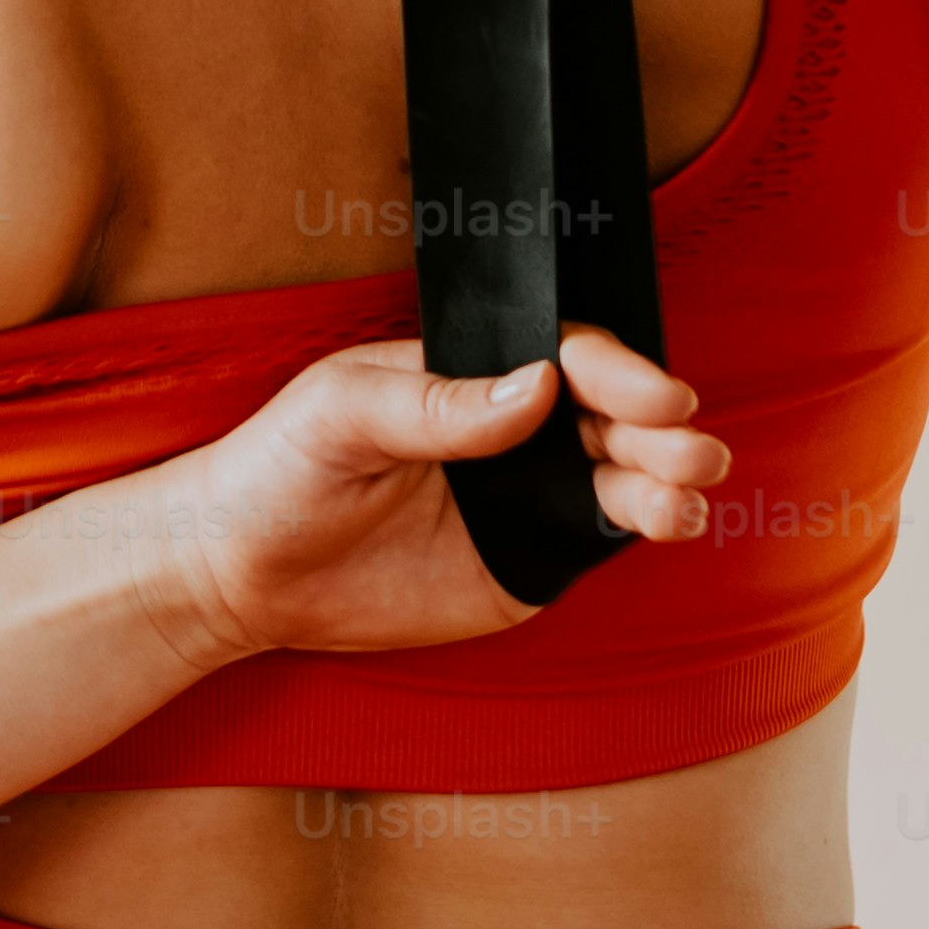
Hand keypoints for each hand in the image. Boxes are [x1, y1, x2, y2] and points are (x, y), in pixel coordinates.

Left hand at [110, 326, 729, 666]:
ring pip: (620, 474)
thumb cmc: (277, 468)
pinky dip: (642, 526)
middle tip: (689, 447)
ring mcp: (523, 495)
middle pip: (610, 413)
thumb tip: (536, 384)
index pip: (564, 357)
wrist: (238, 572)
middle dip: (661, 426)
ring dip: (665, 477)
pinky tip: (670, 522)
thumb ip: (439, 405)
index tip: (655, 395)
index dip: (617, 372)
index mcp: (469, 371)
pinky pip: (596, 537)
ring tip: (689, 492)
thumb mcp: (343, 412)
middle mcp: (510, 428)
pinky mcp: (523, 560)